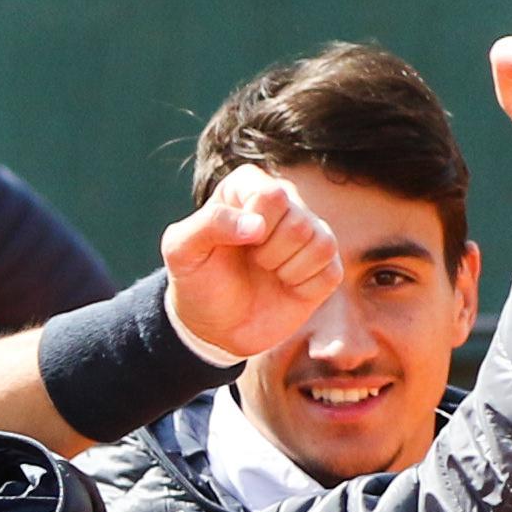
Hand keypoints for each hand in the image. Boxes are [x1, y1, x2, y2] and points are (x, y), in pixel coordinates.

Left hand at [156, 164, 347, 366]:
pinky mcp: (326, 265)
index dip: (253, 227)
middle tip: (250, 261)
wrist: (213, 325)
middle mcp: (286, 202)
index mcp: (249, 186)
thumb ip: (209, 224)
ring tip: (266, 272)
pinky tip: (285, 286)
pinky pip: (330, 272)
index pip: (273, 195)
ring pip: (321, 244)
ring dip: (285, 270)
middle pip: (298, 222)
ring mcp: (310, 232)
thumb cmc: (197, 280)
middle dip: (267, 253)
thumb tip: (257, 226)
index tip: (233, 244)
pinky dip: (303, 287)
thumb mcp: (181, 251)